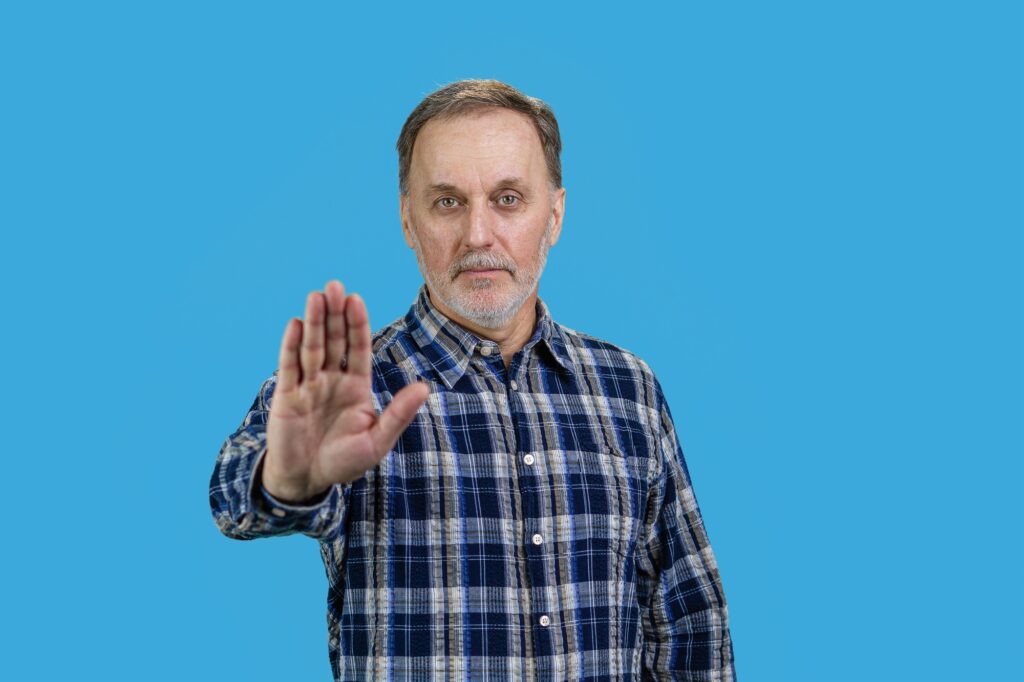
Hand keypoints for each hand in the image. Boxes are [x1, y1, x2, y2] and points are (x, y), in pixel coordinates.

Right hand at [262, 280, 429, 502]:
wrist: (308, 480)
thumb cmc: (345, 462)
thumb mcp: (377, 441)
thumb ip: (398, 414)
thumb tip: (424, 388)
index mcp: (356, 386)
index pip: (358, 348)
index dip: (357, 324)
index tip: (356, 300)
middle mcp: (332, 380)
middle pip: (334, 340)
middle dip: (334, 314)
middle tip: (334, 286)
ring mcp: (308, 385)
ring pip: (312, 347)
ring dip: (313, 322)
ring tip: (316, 296)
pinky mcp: (286, 395)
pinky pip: (290, 366)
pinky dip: (291, 345)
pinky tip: (295, 323)